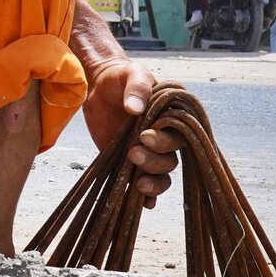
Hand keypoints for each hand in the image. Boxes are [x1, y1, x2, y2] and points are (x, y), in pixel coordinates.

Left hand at [81, 59, 181, 208]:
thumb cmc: (120, 77)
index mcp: (171, 118)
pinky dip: (146, 197)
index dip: (164, 141)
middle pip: (170, 160)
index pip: (177, 137)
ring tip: (137, 183)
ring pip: (161, 175)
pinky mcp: (130, 162)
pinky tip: (142, 203)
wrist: (98, 85)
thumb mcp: (131, 73)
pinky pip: (143, 184)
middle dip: (154, 161)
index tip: (143, 135)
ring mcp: (147, 152)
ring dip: (152, 182)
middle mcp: (164, 138)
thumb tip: (136, 108)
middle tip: (133, 153)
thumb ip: (137, 87)